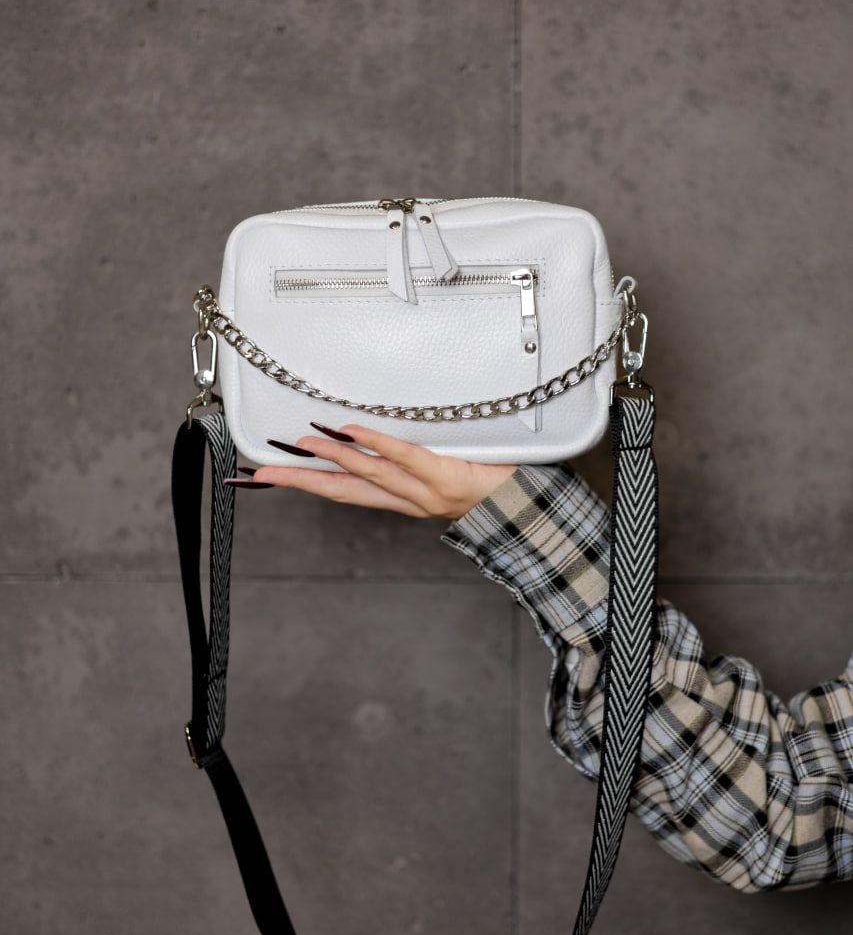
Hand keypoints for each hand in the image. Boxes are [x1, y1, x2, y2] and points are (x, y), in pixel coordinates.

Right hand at [247, 421, 518, 520]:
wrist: (541, 509)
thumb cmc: (502, 486)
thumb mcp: (453, 470)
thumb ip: (424, 454)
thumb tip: (396, 425)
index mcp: (409, 500)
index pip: (348, 491)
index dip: (309, 483)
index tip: (273, 475)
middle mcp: (411, 501)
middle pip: (344, 492)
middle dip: (300, 482)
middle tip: (259, 474)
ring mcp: (428, 492)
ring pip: (367, 476)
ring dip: (329, 460)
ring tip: (298, 448)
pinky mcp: (448, 478)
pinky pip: (404, 458)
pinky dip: (375, 445)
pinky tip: (349, 433)